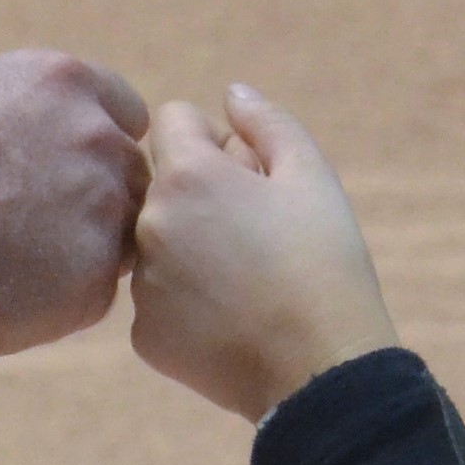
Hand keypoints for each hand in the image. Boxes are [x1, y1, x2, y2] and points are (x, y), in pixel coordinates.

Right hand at [0, 51, 153, 362]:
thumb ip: (18, 99)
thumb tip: (43, 110)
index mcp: (61, 84)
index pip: (126, 112)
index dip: (96, 146)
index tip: (60, 173)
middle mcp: (96, 137)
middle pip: (131, 174)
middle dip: (95, 199)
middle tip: (25, 227)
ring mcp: (104, 207)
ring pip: (123, 233)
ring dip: (84, 248)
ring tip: (10, 259)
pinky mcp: (97, 275)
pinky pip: (98, 288)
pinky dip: (64, 298)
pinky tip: (8, 292)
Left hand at [130, 83, 400, 418]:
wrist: (321, 371)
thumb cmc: (324, 263)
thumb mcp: (311, 176)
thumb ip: (266, 123)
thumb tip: (230, 93)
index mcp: (186, 176)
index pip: (172, 120)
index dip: (215, 140)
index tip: (248, 174)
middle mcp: (147, 225)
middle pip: (162, 183)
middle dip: (201, 192)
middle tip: (256, 232)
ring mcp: (141, 285)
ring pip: (157, 242)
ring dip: (189, 246)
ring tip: (247, 279)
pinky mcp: (144, 336)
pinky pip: (159, 298)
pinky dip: (186, 302)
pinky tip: (231, 317)